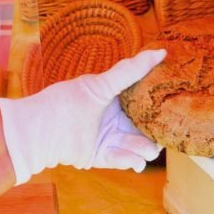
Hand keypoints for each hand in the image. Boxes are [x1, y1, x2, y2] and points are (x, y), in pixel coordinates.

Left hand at [0, 49, 166, 184]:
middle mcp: (114, 119)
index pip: (145, 103)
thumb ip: (130, 70)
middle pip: (145, 128)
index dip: (160, 107)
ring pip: (136, 146)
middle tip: (164, 135)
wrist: (38, 132)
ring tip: (148, 150)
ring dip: (145, 149)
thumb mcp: (101, 85)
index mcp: (116, 100)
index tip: (174, 108)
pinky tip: (137, 161)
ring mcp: (108, 139)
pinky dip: (131, 161)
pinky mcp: (101, 157)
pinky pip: (122, 160)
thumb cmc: (67, 102)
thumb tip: (161, 51)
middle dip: (156, 133)